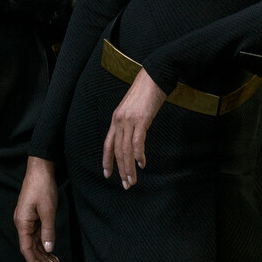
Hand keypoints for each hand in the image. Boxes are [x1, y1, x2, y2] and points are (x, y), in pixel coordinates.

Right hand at [14, 157, 60, 261]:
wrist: (40, 170)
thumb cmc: (42, 188)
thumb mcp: (48, 211)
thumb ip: (48, 231)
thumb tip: (47, 249)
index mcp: (22, 222)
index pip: (26, 248)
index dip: (33, 261)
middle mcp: (22, 223)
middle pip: (31, 247)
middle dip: (42, 259)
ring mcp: (27, 220)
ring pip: (34, 241)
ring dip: (44, 252)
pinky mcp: (32, 216)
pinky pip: (37, 233)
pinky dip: (44, 242)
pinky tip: (51, 249)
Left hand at [102, 69, 165, 188]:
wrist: (154, 77)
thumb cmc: (146, 93)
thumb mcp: (133, 110)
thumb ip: (130, 123)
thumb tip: (134, 137)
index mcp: (115, 120)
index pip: (108, 144)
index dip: (107, 160)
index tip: (108, 174)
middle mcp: (119, 121)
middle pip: (116, 151)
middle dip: (120, 170)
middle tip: (126, 184)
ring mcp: (129, 120)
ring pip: (125, 150)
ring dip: (129, 167)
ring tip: (133, 180)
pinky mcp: (141, 120)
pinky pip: (137, 141)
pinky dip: (138, 154)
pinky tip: (141, 164)